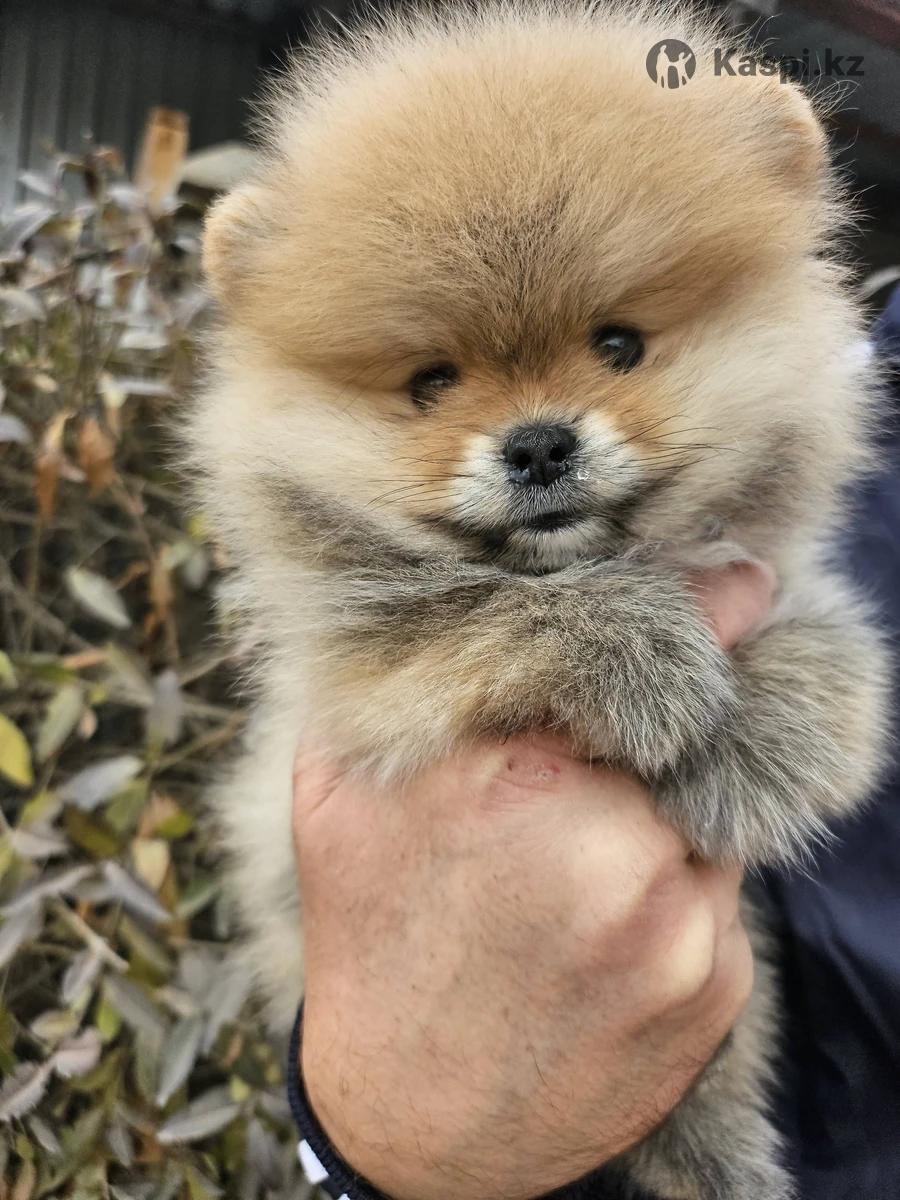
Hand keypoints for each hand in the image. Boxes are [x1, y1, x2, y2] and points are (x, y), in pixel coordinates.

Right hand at [294, 561, 773, 1199]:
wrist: (411, 1118)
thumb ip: (395, 690)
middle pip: (691, 734)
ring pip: (711, 813)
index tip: (742, 584)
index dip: (704, 609)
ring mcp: (672, 925)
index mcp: (512, 778)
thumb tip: (451, 601)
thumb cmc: (374, 936)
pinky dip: (677, 889)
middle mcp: (609, 848)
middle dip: (663, 734)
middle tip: (609, 761)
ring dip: (665, 815)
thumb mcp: (340, 799)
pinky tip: (605, 928)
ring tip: (584, 865)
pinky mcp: (715, 989)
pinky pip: (720, 894)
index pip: (645, 653)